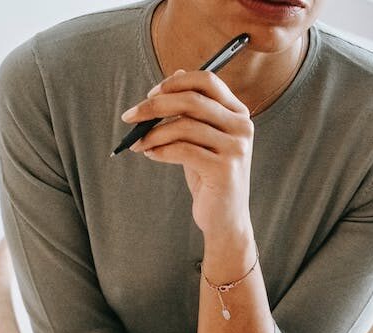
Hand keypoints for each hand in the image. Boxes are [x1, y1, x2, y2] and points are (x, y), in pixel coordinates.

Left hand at [121, 69, 254, 238]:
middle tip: (130, 117)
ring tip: (138, 143)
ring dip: (153, 134)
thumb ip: (193, 110)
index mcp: (238, 114)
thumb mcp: (202, 139)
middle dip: (155, 106)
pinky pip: (183, 150)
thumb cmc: (210, 177)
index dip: (175, 83)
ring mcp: (236, 148)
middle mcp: (242, 127)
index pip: (207, 80)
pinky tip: (150, 155)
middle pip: (192, 100)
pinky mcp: (224, 169)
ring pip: (184, 126)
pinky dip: (160, 151)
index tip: (150, 94)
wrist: (225, 219)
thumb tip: (176, 74)